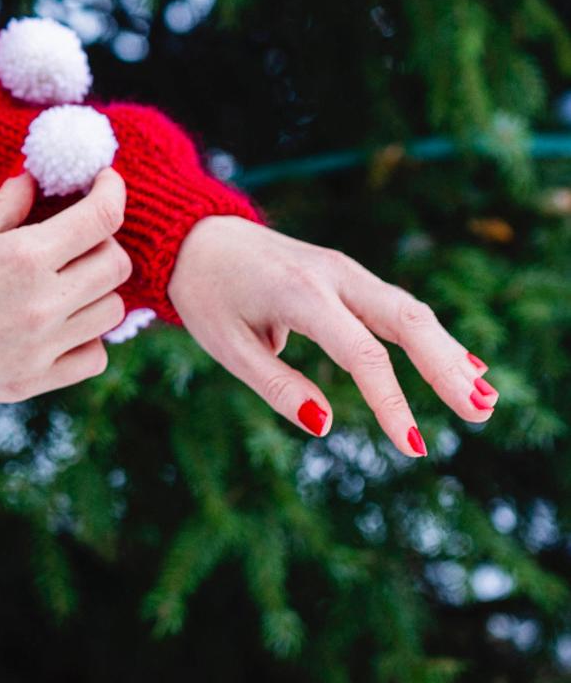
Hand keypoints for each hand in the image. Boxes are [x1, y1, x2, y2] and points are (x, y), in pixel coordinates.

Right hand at [0, 165, 132, 413]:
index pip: (100, 219)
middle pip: (116, 266)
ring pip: (111, 312)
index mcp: (22, 257)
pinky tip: (60, 324)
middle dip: (104, 239)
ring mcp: (40, 349)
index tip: (105, 182)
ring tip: (68, 279)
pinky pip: (92, 357)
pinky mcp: (31, 383)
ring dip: (97, 289)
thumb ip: (4, 207)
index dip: (112, 192)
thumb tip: (32, 180)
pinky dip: (87, 338)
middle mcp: (41, 304)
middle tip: (81, 233)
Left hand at [166, 214, 496, 458]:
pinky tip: (464, 366)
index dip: (392, 401)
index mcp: (298, 292)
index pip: (361, 352)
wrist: (197, 236)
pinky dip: (431, 337)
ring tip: (485, 400)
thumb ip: (276, 385)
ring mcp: (344, 270)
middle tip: (482, 414)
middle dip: (447, 368)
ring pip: (409, 310)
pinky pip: (397, 306)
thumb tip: (326, 425)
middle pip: (405, 319)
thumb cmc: (207, 295)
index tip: (413, 446)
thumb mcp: (226, 345)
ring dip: (449, 354)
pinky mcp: (348, 276)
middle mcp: (332, 274)